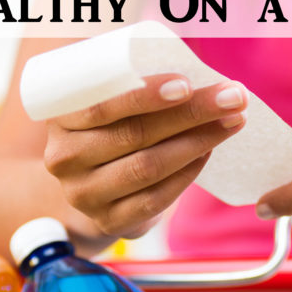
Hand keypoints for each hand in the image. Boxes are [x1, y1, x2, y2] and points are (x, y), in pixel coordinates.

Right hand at [43, 74, 247, 238]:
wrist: (90, 184)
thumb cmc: (108, 127)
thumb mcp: (106, 101)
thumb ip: (130, 82)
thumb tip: (197, 71)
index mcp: (58, 119)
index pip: (103, 107)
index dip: (146, 96)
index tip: (188, 83)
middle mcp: (64, 159)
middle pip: (134, 136)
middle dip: (191, 113)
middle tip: (233, 97)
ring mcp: (85, 195)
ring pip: (148, 167)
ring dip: (198, 142)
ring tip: (232, 121)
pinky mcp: (110, 220)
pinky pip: (156, 198)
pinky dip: (188, 173)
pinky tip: (208, 151)